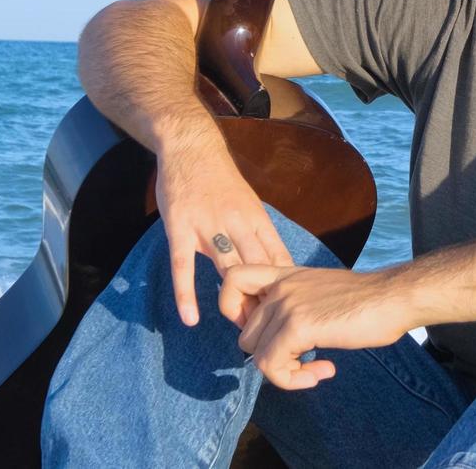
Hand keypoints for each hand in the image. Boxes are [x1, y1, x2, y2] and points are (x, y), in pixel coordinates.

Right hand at [153, 139, 293, 326]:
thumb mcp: (248, 203)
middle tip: (273, 329)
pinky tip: (191, 318)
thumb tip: (276, 265)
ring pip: (227, 270)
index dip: (287, 287)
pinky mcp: (179, 228)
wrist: (190, 146)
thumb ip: (257, 234)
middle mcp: (237, 223)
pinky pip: (183, 266)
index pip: (278, 258)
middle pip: (257, 270)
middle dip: (266, 301)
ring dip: (236, 302)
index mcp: (257, 218)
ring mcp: (207, 226)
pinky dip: (187, 293)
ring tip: (244, 330)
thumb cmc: (220, 179)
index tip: (296, 311)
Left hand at [220, 265, 415, 389]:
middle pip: (245, 335)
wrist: (393, 297)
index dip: (235, 311)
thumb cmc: (367, 301)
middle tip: (303, 360)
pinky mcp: (298, 326)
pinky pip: (273, 367)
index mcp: (284, 274)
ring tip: (316, 369)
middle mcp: (280, 286)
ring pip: (258, 356)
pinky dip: (294, 380)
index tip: (267, 330)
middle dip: (272, 357)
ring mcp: (287, 305)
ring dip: (287, 373)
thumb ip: (295, 307)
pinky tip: (324, 371)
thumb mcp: (320, 293)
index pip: (232, 280)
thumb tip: (280, 342)